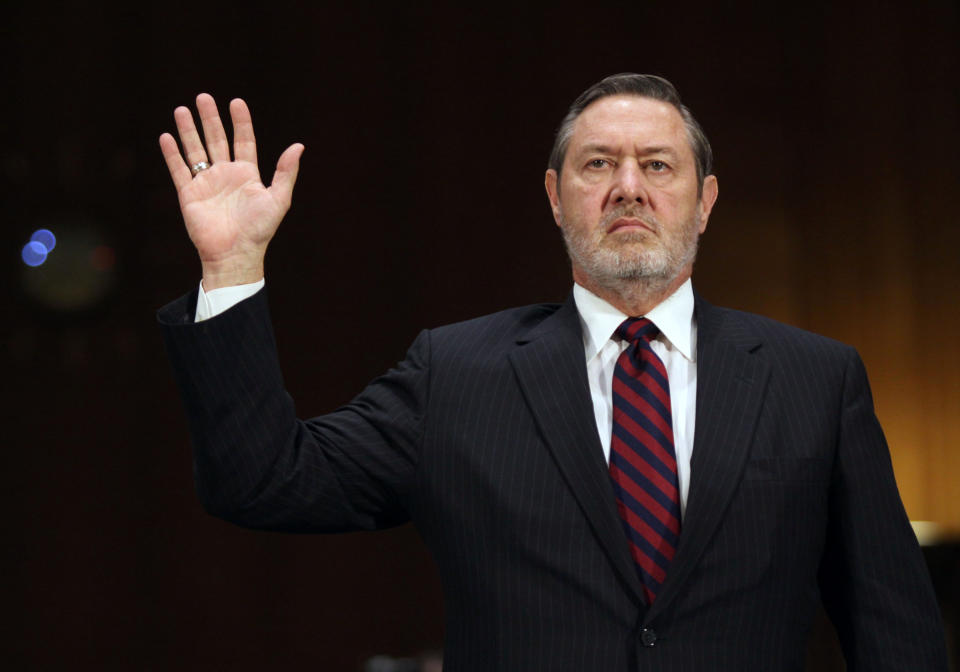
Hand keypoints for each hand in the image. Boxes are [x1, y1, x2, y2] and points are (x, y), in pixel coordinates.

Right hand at [159, 94, 303, 288]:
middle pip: (216, 140)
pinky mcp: (189, 195)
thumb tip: (299, 146)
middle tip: (203, 97)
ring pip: (196, 151)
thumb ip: (286, 172)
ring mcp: (207, 184)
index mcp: (247, 174)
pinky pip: (179, 170)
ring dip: (188, 131)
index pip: (243, 141)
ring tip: (181, 110)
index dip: (240, 122)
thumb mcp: (278, 199)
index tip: (236, 102)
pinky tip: (166, 137)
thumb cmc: (260, 230)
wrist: (235, 254)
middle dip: (210, 119)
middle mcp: (226, 175)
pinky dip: (172, 154)